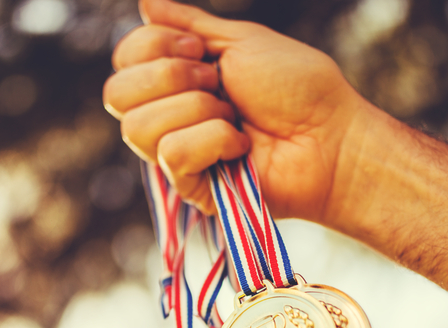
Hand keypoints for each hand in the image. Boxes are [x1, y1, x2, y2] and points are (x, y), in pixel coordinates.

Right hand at [103, 0, 371, 221]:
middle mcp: (169, 117)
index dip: (153, 47)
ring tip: (234, 116)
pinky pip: (173, 154)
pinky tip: (240, 146)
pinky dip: (213, 141)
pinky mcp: (192, 188)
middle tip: (217, 82)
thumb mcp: (242, 41)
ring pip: (138, 129)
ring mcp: (178, 156)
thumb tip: (145, 2)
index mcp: (176, 81)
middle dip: (170, 77)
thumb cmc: (298, 88)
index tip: (202, 50)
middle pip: (116, 95)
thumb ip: (190, 24)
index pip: (123, 61)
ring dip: (197, 110)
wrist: (332, 136)